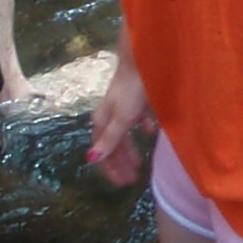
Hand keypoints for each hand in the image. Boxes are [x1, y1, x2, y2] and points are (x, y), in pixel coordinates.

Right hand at [86, 49, 151, 186]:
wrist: (142, 58)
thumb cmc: (132, 89)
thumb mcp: (122, 118)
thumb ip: (110, 139)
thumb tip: (91, 159)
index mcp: (102, 121)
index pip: (102, 152)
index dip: (111, 169)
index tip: (123, 184)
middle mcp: (108, 115)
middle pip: (112, 144)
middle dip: (121, 163)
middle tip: (132, 178)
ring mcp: (121, 105)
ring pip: (123, 133)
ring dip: (130, 149)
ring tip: (139, 163)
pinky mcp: (134, 97)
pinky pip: (136, 119)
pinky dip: (142, 128)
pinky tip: (150, 133)